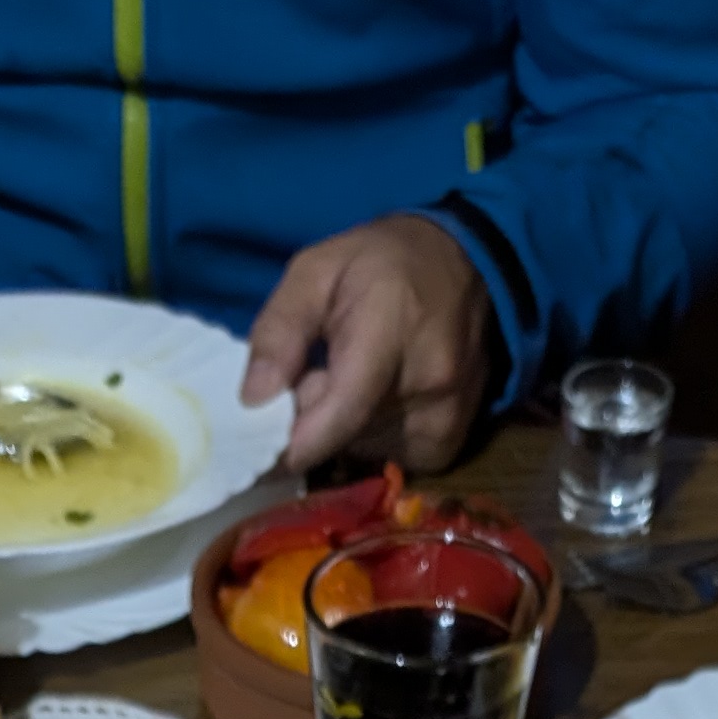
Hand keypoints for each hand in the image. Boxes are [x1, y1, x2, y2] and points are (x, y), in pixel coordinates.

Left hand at [243, 216, 492, 469]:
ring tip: (351, 378)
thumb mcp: (315, 271)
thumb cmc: (382, 262)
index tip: (253, 451)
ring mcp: (445, 421)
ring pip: (360, 450)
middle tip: (312, 375)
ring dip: (341, 427)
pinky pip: (386, 457)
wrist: (465, 263)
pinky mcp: (449, 444)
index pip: (337, 416)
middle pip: (341, 437)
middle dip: (311, 420)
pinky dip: (369, 435)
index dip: (288, 444)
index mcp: (391, 333)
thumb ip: (279, 331)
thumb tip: (252, 402)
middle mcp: (428, 386)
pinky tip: (378, 397)